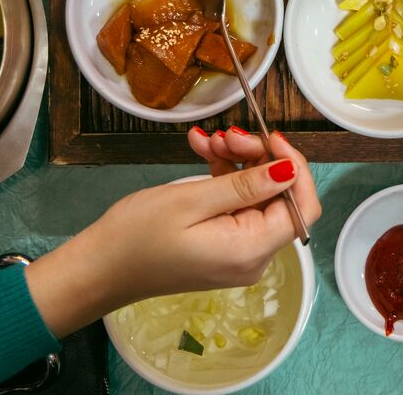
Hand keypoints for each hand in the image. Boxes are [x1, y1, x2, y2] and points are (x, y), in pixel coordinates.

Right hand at [26, 128, 320, 337]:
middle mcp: (253, 256)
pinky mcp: (222, 244)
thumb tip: (289, 171)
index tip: (271, 138)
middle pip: (278, 196)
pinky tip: (201, 152)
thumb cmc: (136, 237)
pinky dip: (222, 176)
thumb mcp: (192, 201)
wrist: (99, 269)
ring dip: (236, 161)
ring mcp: (238, 252)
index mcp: (251, 250)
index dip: (295, 167)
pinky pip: (235, 204)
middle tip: (227, 133)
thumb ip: (246, 185)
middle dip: (257, 157)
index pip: (303, 206)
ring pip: (255, 194)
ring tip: (208, 140)